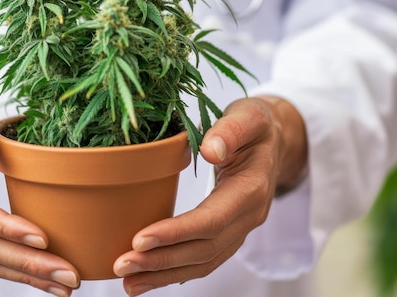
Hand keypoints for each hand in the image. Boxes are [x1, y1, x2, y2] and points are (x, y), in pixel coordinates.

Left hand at [113, 96, 307, 295]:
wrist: (275, 141)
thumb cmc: (255, 126)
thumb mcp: (248, 117)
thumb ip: (230, 130)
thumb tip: (210, 150)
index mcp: (251, 189)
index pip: (211, 221)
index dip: (175, 233)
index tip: (139, 240)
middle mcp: (248, 217)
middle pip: (203, 249)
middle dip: (161, 261)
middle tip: (121, 265)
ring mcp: (240, 229)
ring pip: (202, 262)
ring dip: (164, 275)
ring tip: (128, 282)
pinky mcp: (228, 233)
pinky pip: (203, 259)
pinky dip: (175, 271)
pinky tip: (149, 278)